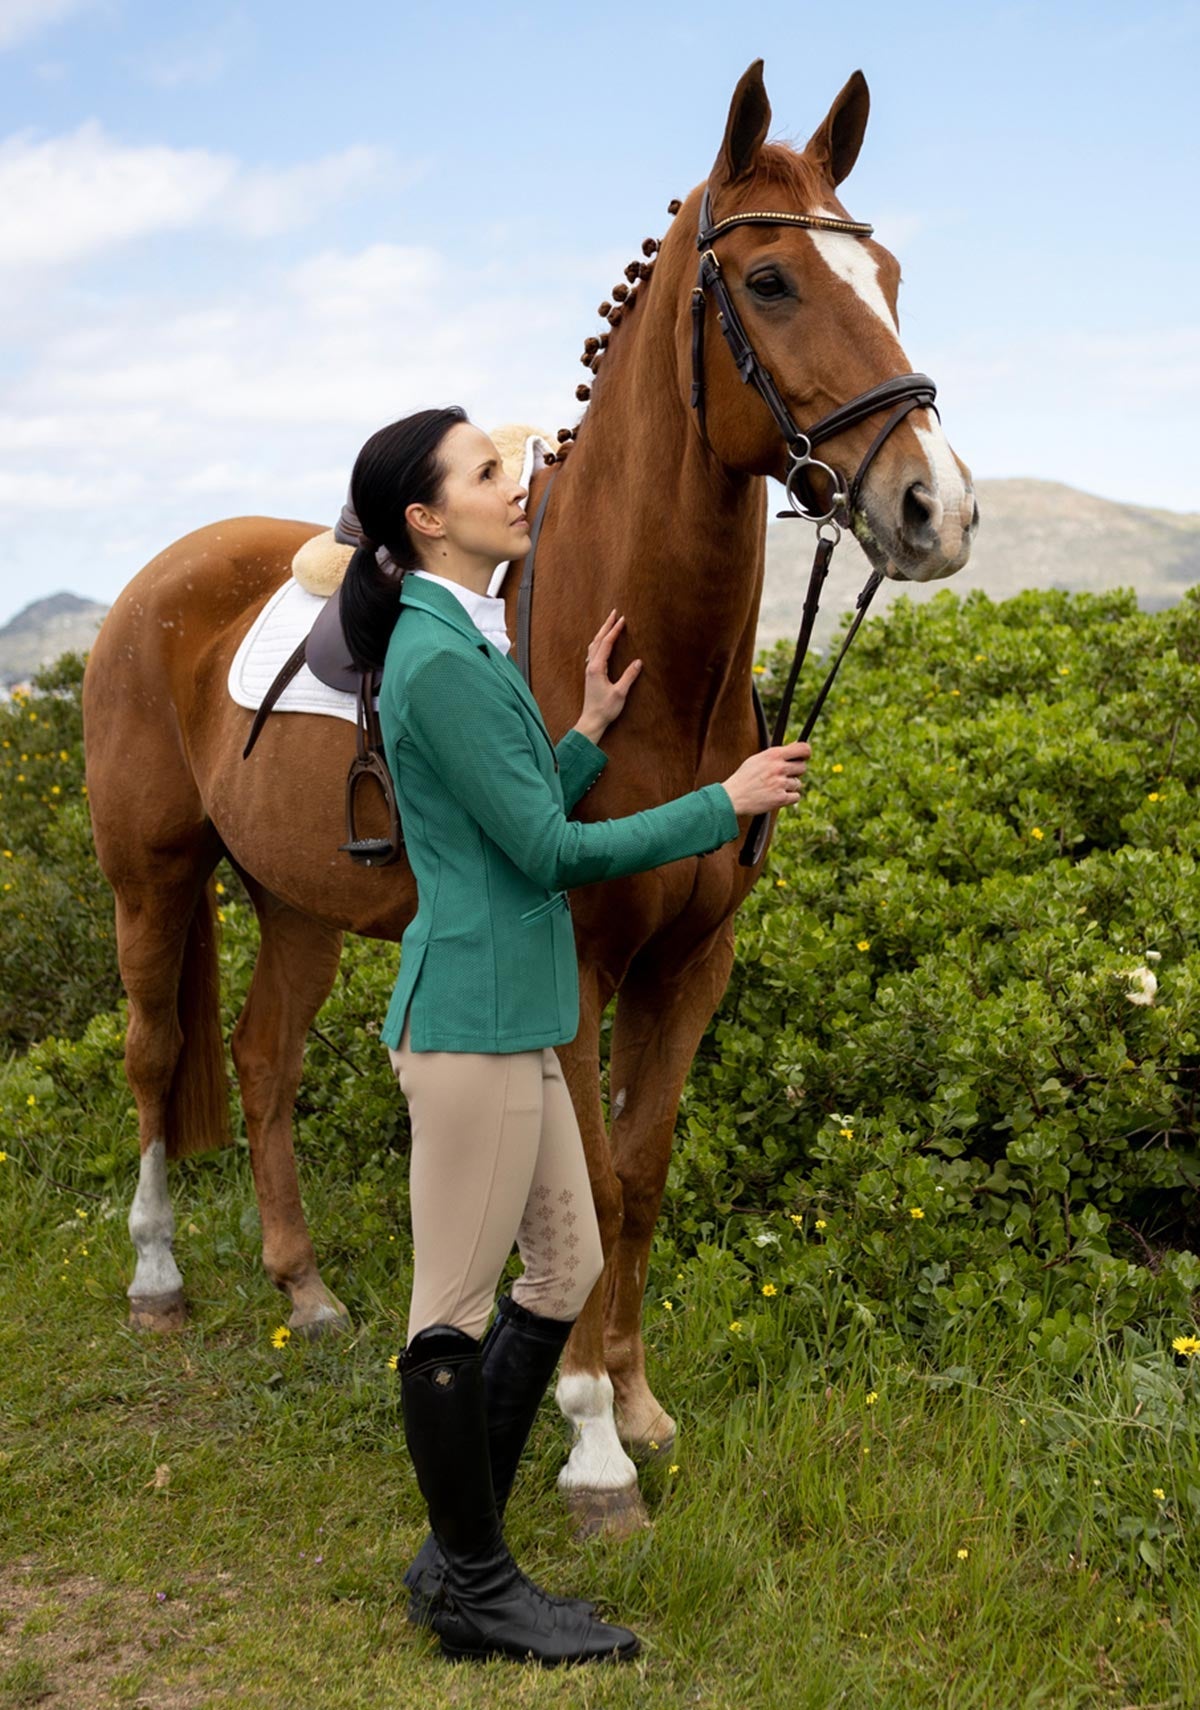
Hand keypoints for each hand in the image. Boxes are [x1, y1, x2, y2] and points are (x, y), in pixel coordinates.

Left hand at [577, 609, 641, 740]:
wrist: (592, 721)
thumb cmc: (605, 708)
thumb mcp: (620, 692)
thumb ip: (629, 676)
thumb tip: (639, 662)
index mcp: (597, 668)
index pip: (606, 643)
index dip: (615, 630)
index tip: (623, 619)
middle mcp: (591, 666)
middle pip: (598, 640)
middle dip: (606, 626)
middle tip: (614, 613)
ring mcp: (589, 670)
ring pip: (594, 645)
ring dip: (601, 633)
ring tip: (609, 624)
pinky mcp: (591, 675)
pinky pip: (593, 653)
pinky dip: (598, 643)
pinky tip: (601, 644)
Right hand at [721, 741, 810, 815]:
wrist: (733, 796)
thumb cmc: (744, 777)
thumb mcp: (758, 759)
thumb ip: (777, 754)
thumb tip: (796, 747)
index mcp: (773, 755)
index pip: (802, 749)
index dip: (806, 752)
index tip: (805, 756)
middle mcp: (779, 767)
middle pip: (802, 767)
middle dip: (795, 772)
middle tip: (784, 776)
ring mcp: (780, 783)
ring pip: (797, 783)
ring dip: (789, 786)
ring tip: (774, 787)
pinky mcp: (781, 799)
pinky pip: (796, 797)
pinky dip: (789, 797)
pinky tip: (777, 796)